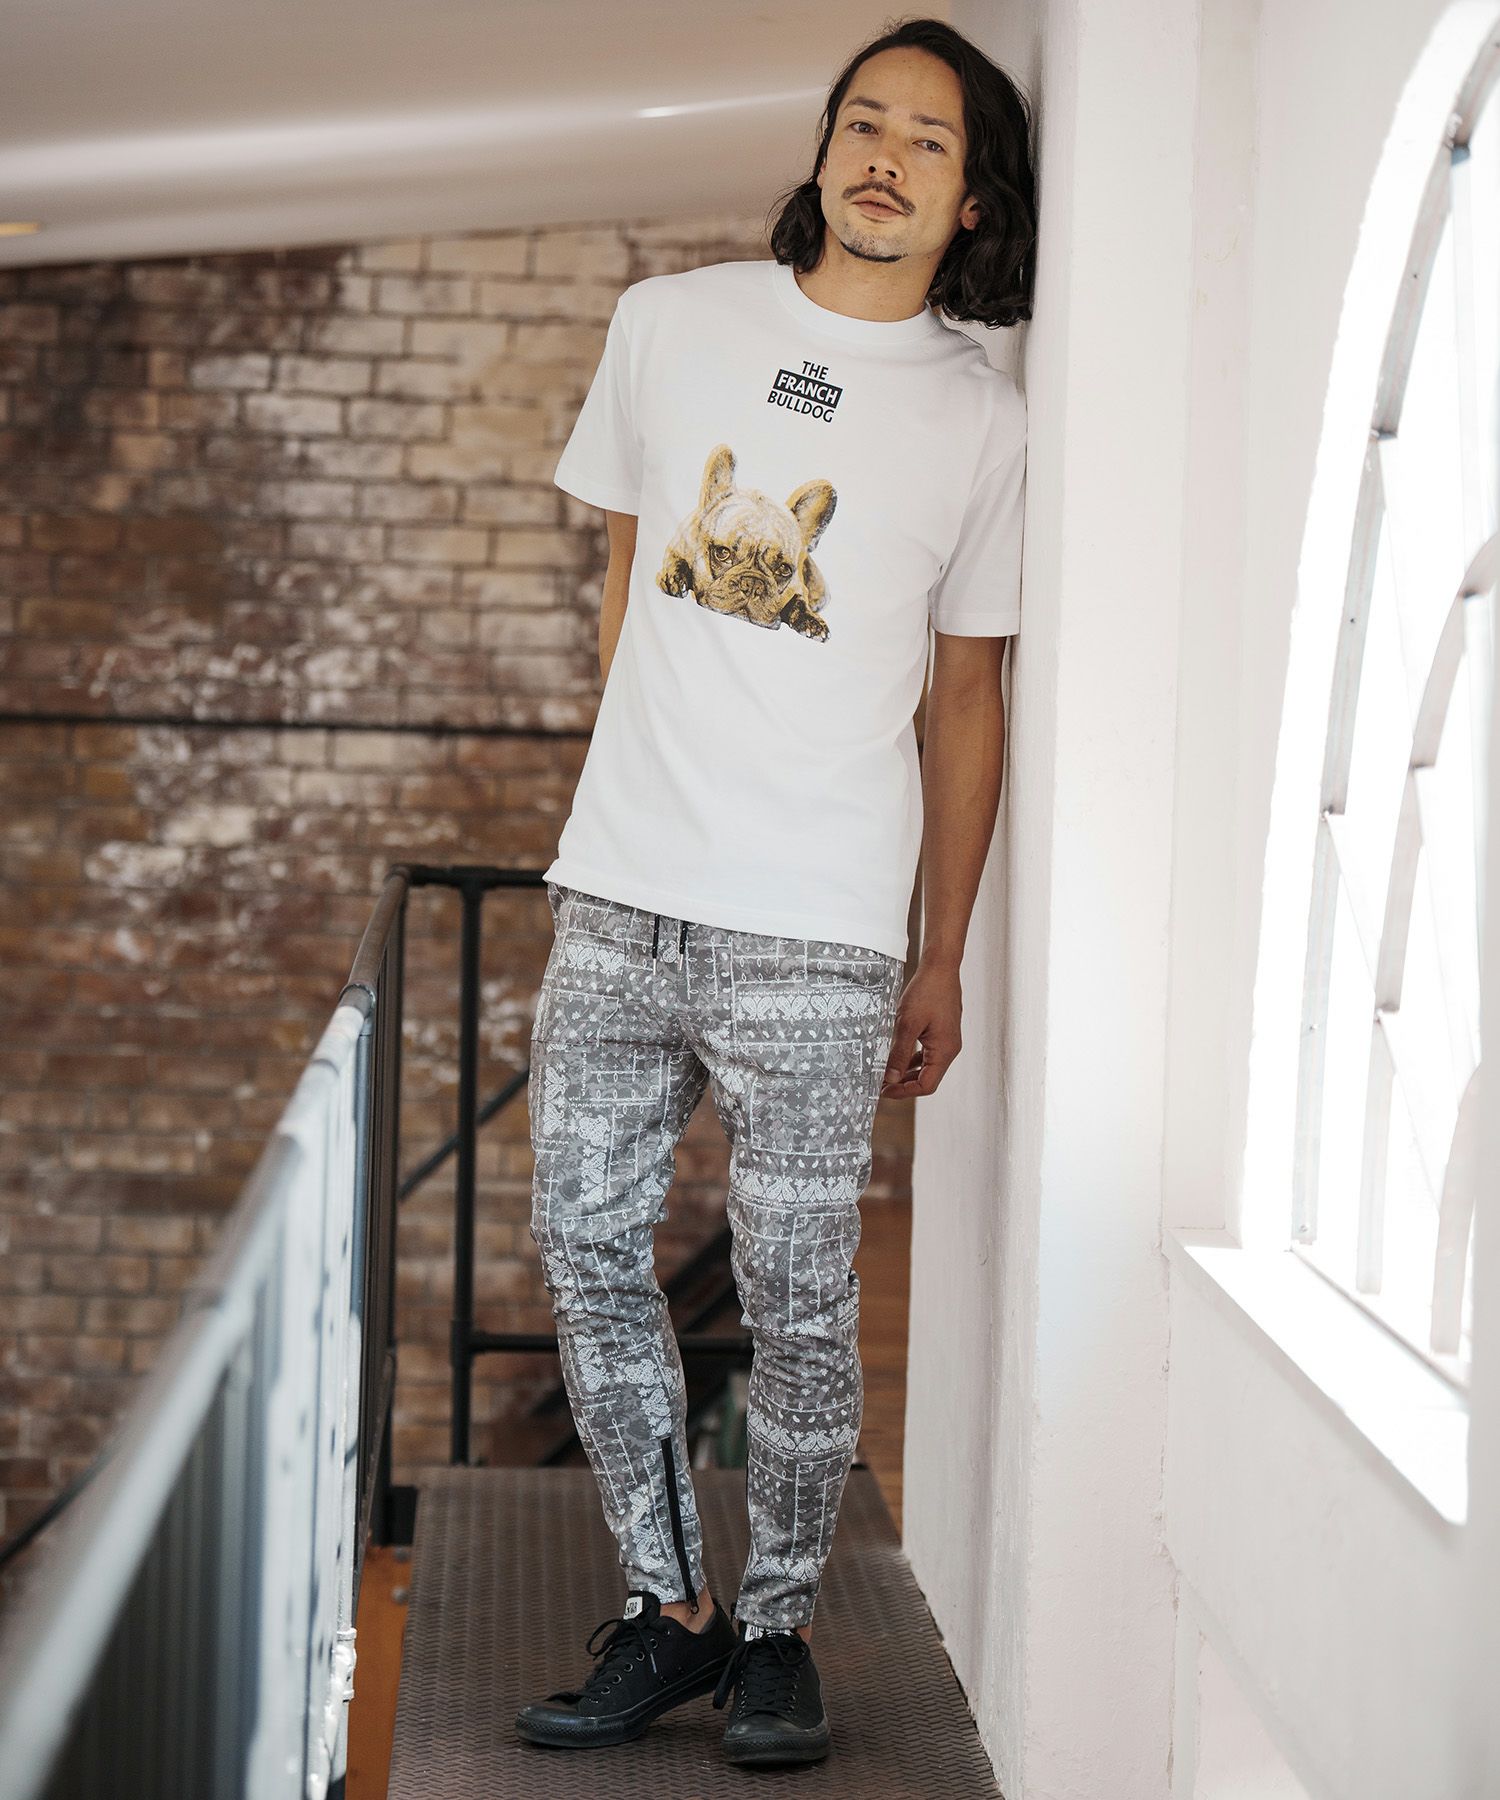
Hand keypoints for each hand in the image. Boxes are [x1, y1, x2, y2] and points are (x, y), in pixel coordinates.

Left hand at [879, 958, 960, 1099]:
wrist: (941, 968)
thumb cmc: (927, 991)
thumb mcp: (907, 1024)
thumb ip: (899, 1053)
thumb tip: (891, 1078)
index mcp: (945, 1051)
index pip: (926, 1085)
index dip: (904, 1091)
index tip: (884, 1090)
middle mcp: (949, 1049)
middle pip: (927, 1079)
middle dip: (904, 1084)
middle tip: (881, 1084)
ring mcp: (947, 1041)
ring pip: (927, 1067)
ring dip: (907, 1072)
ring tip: (886, 1073)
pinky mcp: (942, 1033)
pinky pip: (928, 1053)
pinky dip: (913, 1059)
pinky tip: (897, 1057)